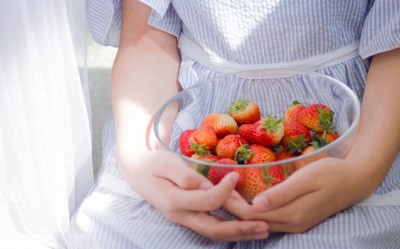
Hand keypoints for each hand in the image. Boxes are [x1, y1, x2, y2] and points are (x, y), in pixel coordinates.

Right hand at [124, 149, 268, 240]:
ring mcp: (185, 218)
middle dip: (240, 229)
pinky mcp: (189, 216)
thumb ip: (185, 176)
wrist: (138, 170)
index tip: (236, 176)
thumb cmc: (153, 163)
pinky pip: (211, 227)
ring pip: (214, 233)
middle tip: (264, 224)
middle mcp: (181, 215)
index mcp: (174, 201)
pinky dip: (230, 230)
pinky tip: (244, 228)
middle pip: (213, 229)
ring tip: (262, 230)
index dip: (224, 191)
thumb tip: (205, 186)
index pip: (207, 201)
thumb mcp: (166, 163)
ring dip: (239, 234)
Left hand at [225, 157, 373, 232]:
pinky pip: (270, 220)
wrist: (355, 180)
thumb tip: (256, 205)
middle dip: (233, 208)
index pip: (251, 216)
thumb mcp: (306, 179)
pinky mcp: (298, 220)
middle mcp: (291, 224)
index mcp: (291, 215)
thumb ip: (281, 194)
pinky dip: (254, 212)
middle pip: (253, 222)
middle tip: (214, 191)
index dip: (232, 205)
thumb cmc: (330, 174)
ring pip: (260, 223)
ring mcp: (295, 224)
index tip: (216, 189)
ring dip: (242, 211)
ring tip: (225, 195)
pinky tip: (246, 201)